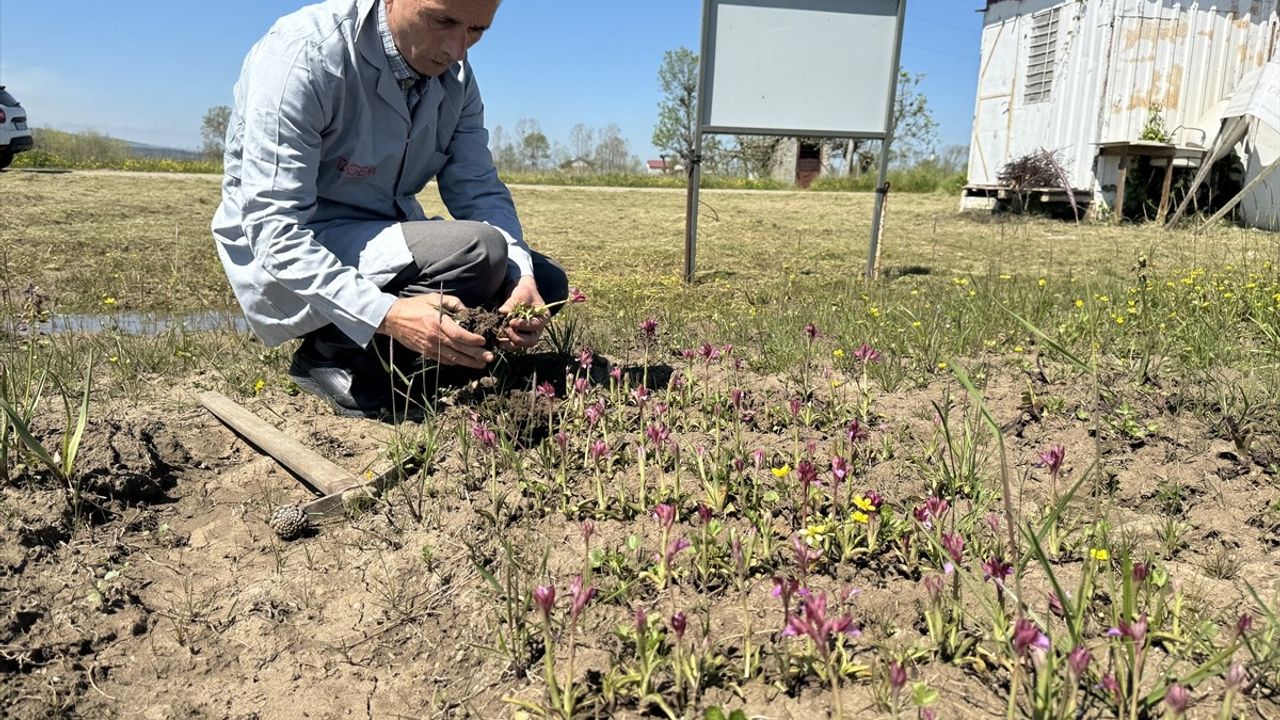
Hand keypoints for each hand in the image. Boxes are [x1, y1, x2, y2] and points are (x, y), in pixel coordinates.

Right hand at [377, 294, 492, 368]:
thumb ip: (453, 303)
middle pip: (459, 349)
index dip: (472, 340)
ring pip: (453, 358)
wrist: (392, 318)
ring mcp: (430, 347)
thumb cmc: (414, 306)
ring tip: (482, 364)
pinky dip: (456, 362)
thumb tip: (467, 311)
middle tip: (490, 358)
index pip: (459, 334)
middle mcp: (435, 337)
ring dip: (469, 362)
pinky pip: (443, 360)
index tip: (483, 341)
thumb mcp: (434, 298)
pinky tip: (465, 363)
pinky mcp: (426, 352)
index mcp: (438, 322)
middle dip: (476, 354)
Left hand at [497, 276, 546, 349]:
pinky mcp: (519, 337)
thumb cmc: (525, 292)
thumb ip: (514, 302)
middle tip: (506, 328)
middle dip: (517, 337)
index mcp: (543, 317)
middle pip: (531, 340)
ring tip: (498, 338)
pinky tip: (496, 341)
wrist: (521, 296)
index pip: (536, 325)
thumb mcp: (521, 293)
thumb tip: (503, 311)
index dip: (524, 326)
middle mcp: (538, 329)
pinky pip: (513, 345)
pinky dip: (504, 345)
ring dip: (509, 343)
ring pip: (521, 345)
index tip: (511, 321)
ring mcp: (528, 335)